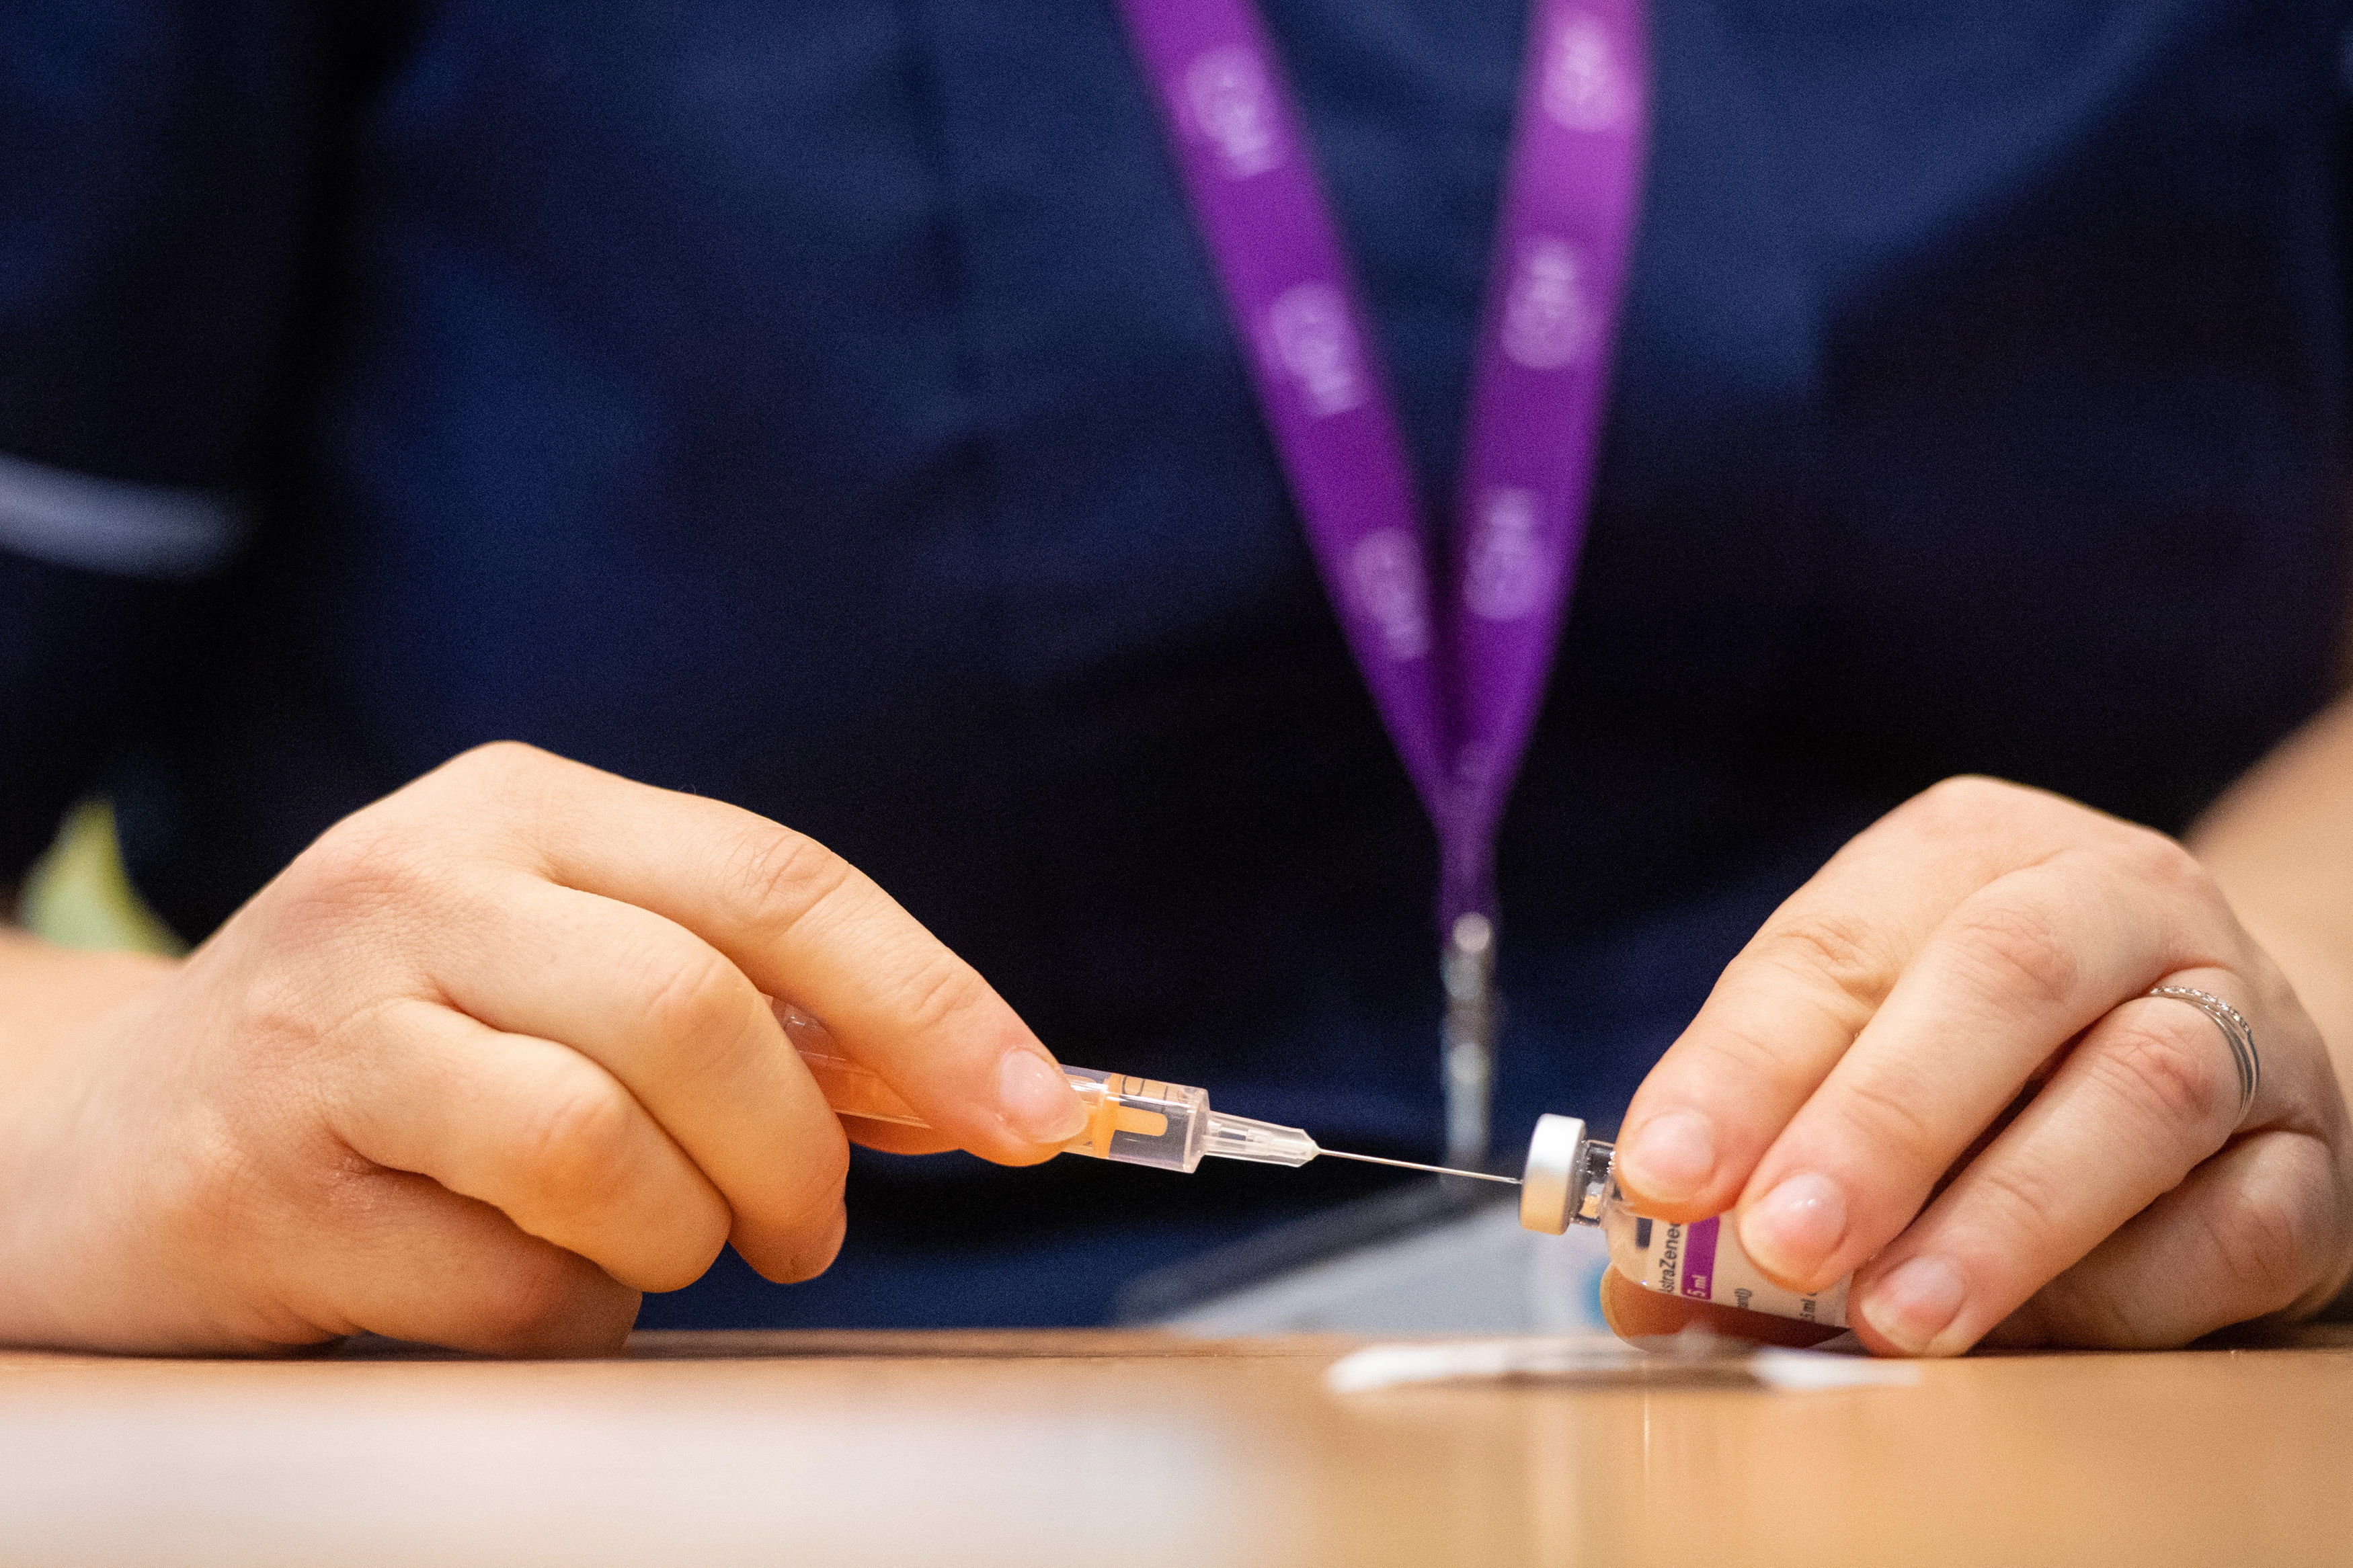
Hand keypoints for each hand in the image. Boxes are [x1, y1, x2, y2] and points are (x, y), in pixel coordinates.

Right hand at [0, 744, 1086, 1354]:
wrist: (113, 1136)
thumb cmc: (402, 1054)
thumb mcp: (560, 967)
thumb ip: (745, 1003)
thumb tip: (970, 1086)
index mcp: (522, 809)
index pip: (776, 882)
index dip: (930, 999)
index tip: (1032, 1110)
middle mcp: (417, 886)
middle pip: (699, 1013)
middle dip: (802, 1152)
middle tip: (812, 1228)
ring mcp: (326, 1030)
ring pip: (600, 1150)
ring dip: (677, 1238)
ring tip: (651, 1250)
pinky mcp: (260, 1180)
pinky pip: (499, 1284)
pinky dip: (561, 1317)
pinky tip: (512, 1288)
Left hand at [1606, 776, 2352, 1354]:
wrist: (2211, 1051)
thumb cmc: (1982, 1057)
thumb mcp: (1852, 1057)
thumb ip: (1753, 1155)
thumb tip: (1646, 1288)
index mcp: (1963, 853)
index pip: (1834, 945)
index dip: (1741, 1065)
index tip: (1665, 1174)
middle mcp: (2114, 901)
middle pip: (2003, 980)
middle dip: (1878, 1121)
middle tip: (1782, 1242)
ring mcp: (2238, 1019)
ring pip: (2141, 1093)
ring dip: (2002, 1217)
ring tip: (1895, 1317)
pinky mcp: (2311, 1153)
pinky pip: (2239, 1224)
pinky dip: (2125, 1295)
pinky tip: (2029, 1340)